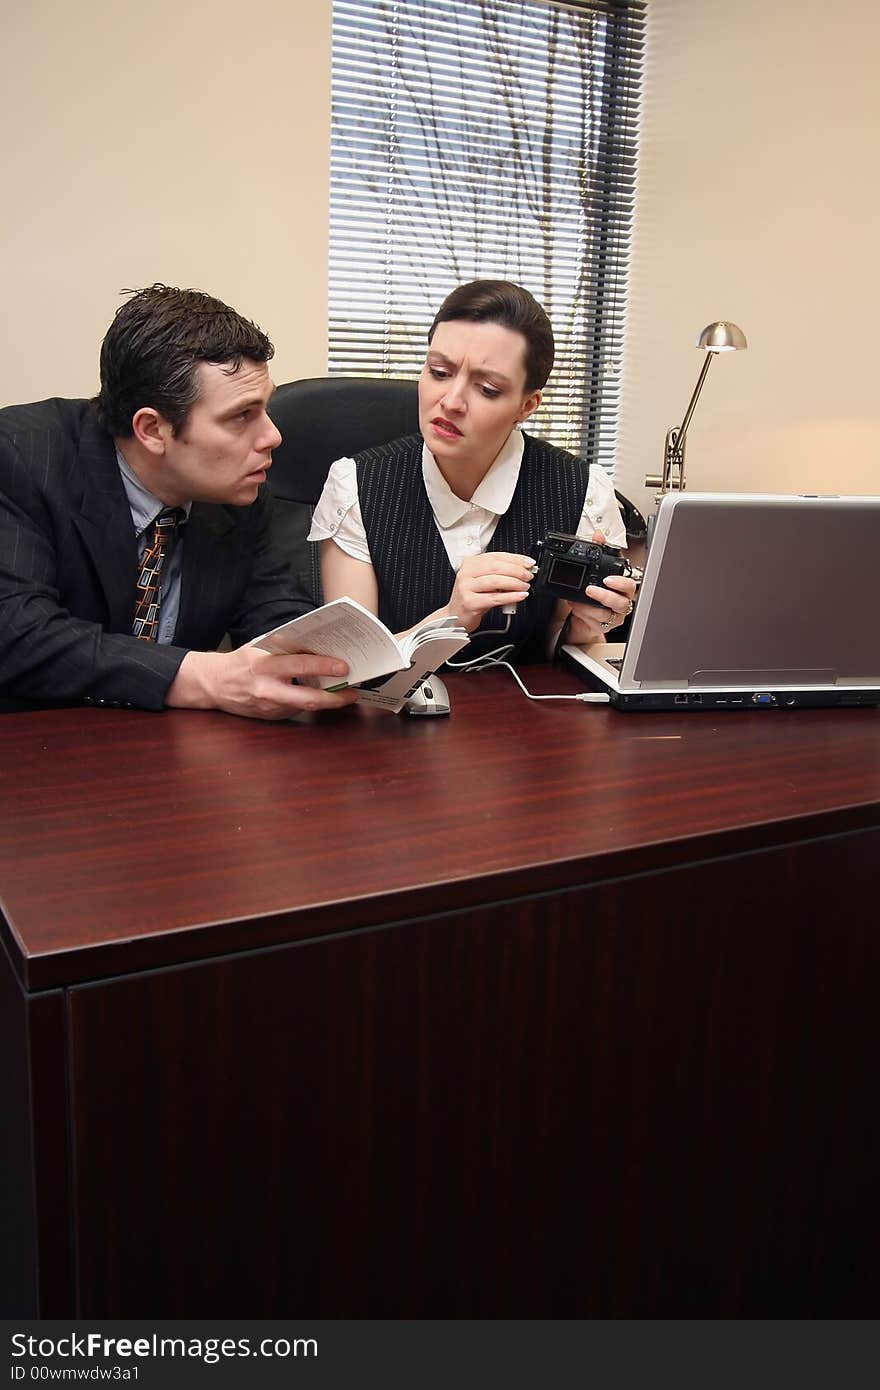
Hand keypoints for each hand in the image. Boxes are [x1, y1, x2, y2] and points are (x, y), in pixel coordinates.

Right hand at [166, 646, 359, 719]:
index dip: (324, 666)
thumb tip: (317, 647)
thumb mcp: (259, 648)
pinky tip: (320, 697)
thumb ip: (285, 649)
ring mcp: (269, 707)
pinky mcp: (270, 717)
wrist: (213, 684)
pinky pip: (295, 710)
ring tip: (344, 695)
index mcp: (264, 665)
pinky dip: (310, 704)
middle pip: (307, 698)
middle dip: (334, 698)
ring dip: (327, 702)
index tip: (344, 666)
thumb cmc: (240, 661)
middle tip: (352, 692)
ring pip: (305, 707)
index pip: (300, 666)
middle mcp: (267, 689)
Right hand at [446, 552, 535, 631]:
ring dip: (515, 583)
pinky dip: (510, 596)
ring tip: (525, 586)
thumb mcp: (484, 582)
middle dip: (517, 570)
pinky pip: (494, 598)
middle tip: (529, 575)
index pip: (496, 556)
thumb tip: (522, 569)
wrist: (456, 617)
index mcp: (470, 563)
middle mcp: (466, 573)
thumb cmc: (472, 598)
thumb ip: (499, 574)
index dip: (515, 558)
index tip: (529, 563)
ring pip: (495, 581)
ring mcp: (466, 587)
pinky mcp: (470, 602)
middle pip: (496, 567)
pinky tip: (520, 596)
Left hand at [563, 529, 636, 645]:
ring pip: (607, 614)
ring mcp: (612, 617)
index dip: (621, 582)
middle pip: (623, 602)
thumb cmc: (592, 595)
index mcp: (622, 589)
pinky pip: (595, 623)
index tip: (608, 579)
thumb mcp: (593, 571)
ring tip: (578, 600)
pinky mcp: (602, 627)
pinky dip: (584, 614)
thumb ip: (598, 551)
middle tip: (591, 590)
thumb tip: (598, 535)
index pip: (629, 584)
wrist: (583, 615)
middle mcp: (620, 603)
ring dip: (590, 606)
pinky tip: (577, 607)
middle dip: (606, 596)